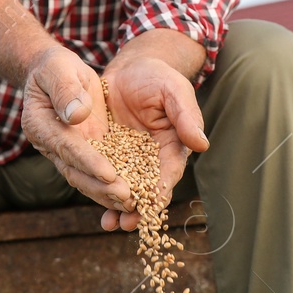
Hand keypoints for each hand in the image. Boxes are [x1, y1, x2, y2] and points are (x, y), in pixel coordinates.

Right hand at [20, 46, 131, 216]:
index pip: (67, 147)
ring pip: (85, 179)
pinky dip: (110, 187)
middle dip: (101, 186)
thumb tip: (77, 115)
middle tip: (127, 197)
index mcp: (39, 124)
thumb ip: (65, 89)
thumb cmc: (55, 66)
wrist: (54, 71)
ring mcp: (64, 152)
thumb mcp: (58, 68)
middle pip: (75, 171)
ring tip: (133, 204)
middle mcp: (49, 144)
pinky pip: (94, 174)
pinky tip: (132, 197)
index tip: (110, 174)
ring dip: (107, 193)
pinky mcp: (80, 152)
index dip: (88, 162)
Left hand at [98, 55, 208, 231]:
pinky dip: (97, 188)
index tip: (152, 204)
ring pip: (122, 188)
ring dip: (116, 207)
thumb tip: (202, 144)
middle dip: (136, 209)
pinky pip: (102, 175)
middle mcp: (150, 159)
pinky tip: (91, 202)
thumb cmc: (157, 77)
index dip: (160, 190)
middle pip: (145, 190)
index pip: (168, 174)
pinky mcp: (106, 154)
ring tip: (109, 224)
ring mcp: (127, 159)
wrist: (128, 68)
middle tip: (126, 223)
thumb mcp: (173, 90)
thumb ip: (186, 116)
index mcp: (172, 148)